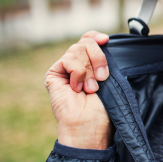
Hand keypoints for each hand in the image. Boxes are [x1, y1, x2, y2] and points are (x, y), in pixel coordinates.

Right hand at [44, 31, 112, 149]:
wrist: (90, 124)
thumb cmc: (104, 107)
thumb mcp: (109, 78)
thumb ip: (104, 58)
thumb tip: (105, 39)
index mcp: (90, 64)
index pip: (89, 40)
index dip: (96, 37)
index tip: (106, 40)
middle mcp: (76, 65)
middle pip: (86, 42)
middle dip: (98, 57)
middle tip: (102, 77)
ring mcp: (64, 69)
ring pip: (78, 49)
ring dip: (89, 69)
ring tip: (91, 88)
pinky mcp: (53, 74)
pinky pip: (68, 60)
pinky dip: (78, 73)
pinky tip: (77, 88)